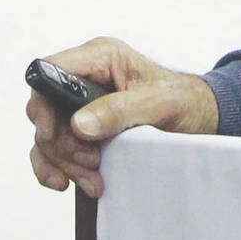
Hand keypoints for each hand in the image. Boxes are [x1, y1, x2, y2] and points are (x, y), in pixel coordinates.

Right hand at [26, 37, 219, 197]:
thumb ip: (121, 109)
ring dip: (64, 162)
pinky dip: (57, 168)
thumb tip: (78, 124)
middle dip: (62, 144)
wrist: (199, 119)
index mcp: (101, 57)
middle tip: (91, 161)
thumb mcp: (162, 102)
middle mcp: (84, 77)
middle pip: (44, 111)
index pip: (49, 72)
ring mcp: (78, 103)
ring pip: (47, 136)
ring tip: (93, 178)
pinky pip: (51, 149)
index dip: (41, 103)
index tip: (51, 134)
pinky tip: (69, 182)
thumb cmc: (185, 100)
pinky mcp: (79, 126)